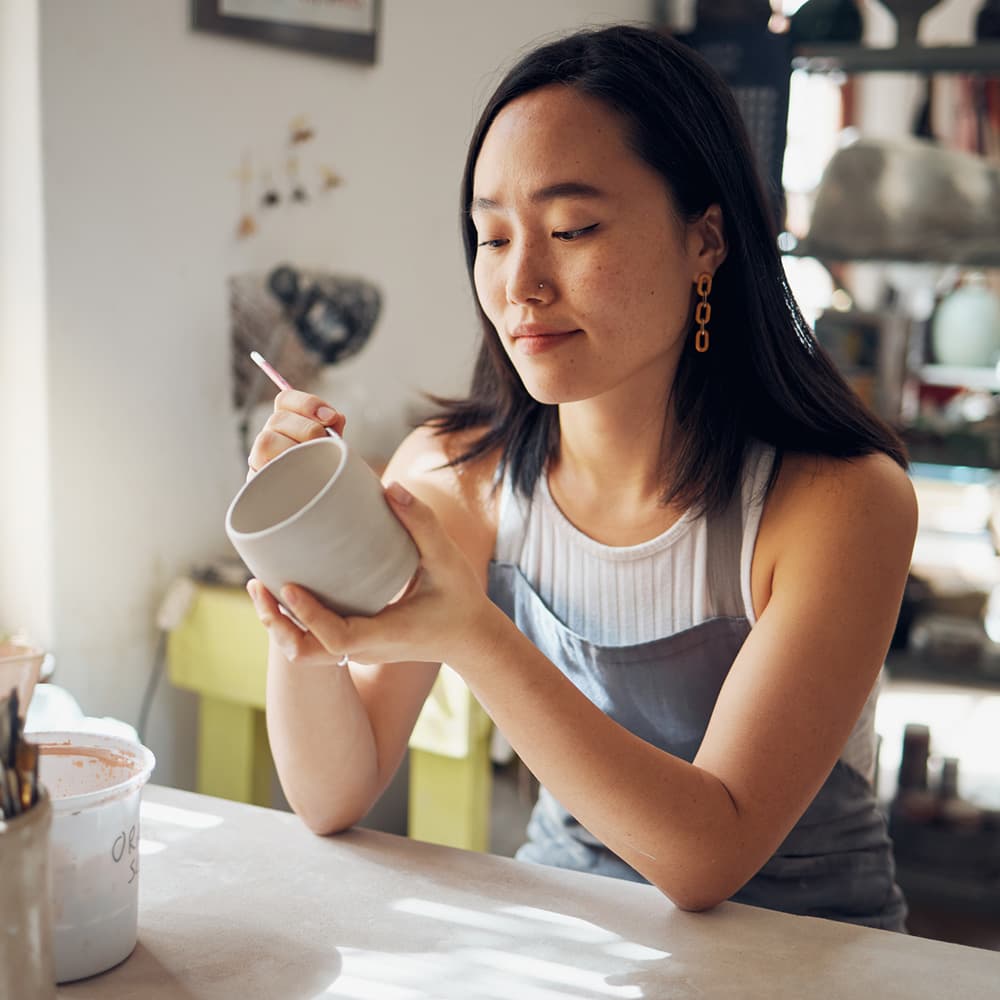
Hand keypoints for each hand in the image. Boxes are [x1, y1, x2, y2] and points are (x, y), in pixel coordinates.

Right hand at [246, 390, 346, 477]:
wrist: (315, 507)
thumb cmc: (323, 472)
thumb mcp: (331, 448)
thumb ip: (333, 431)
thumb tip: (337, 418)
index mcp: (286, 423)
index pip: (286, 399)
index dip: (308, 404)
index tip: (331, 417)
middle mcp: (269, 436)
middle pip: (278, 419)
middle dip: (309, 430)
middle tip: (324, 445)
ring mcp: (259, 458)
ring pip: (267, 441)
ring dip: (294, 449)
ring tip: (312, 463)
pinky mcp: (256, 480)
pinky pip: (261, 469)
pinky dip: (284, 470)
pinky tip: (302, 477)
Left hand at [262, 482, 500, 668]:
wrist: (471, 637)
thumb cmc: (461, 600)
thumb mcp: (447, 561)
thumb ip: (422, 523)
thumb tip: (390, 486)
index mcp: (383, 636)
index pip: (336, 637)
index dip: (308, 615)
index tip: (287, 586)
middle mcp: (364, 649)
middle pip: (305, 651)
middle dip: (276, 622)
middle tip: (258, 583)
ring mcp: (358, 649)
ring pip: (304, 649)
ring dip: (279, 622)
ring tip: (261, 584)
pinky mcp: (356, 641)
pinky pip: (315, 637)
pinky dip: (294, 618)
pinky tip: (284, 586)